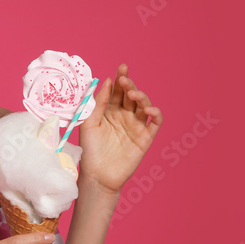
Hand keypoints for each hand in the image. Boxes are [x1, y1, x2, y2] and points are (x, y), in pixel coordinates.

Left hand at [78, 63, 162, 195]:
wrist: (97, 175)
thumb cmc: (90, 150)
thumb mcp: (89, 123)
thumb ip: (98, 103)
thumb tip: (107, 81)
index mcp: (110, 111)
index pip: (118, 91)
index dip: (121, 78)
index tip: (121, 68)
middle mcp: (125, 116)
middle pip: (131, 95)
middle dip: (130, 85)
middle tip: (125, 80)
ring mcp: (136, 126)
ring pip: (144, 105)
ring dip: (142, 96)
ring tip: (133, 94)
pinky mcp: (145, 137)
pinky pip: (155, 122)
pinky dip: (155, 112)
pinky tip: (148, 109)